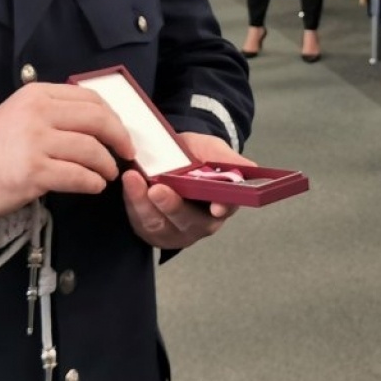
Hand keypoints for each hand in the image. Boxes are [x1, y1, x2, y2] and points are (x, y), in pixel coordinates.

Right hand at [0, 84, 135, 219]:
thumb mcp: (21, 113)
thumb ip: (55, 111)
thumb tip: (100, 121)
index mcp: (37, 95)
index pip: (89, 98)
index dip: (114, 116)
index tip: (121, 131)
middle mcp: (37, 114)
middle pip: (97, 120)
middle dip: (120, 137)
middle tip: (127, 152)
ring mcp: (35, 143)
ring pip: (91, 150)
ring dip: (107, 164)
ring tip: (108, 174)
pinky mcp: (34, 172)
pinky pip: (79, 176)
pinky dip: (93, 182)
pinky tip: (94, 185)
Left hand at [122, 132, 244, 249]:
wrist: (170, 155)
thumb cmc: (196, 155)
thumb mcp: (213, 150)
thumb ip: (230, 161)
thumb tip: (250, 169)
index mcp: (222, 203)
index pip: (226, 209)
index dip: (222, 208)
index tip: (216, 206)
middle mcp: (201, 223)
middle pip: (189, 222)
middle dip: (172, 206)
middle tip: (159, 189)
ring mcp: (175, 230)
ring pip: (160, 224)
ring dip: (144, 203)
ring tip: (134, 179)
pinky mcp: (151, 230)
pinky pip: (140, 221)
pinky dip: (133, 202)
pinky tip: (129, 183)